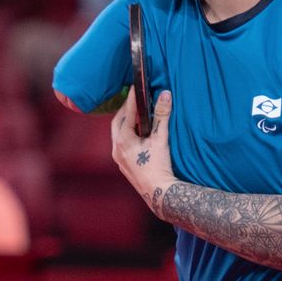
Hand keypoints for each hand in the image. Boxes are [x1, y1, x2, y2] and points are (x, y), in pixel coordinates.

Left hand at [111, 88, 176, 215]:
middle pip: (117, 123)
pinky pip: (122, 144)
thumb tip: (165, 94)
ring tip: (137, 116)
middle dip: (125, 110)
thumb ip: (162, 115)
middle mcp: (116, 149)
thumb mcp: (161, 138)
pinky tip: (138, 135)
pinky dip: (128, 135)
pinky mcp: (124, 165)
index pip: (127, 113)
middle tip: (134, 100)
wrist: (159, 193)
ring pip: (118, 134)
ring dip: (126, 123)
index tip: (136, 87)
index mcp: (123, 140)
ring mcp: (118, 158)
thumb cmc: (158, 166)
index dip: (132, 99)